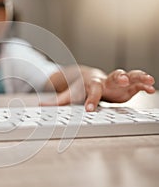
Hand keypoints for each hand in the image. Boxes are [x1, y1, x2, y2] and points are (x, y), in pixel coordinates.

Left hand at [41, 67, 155, 110]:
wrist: (88, 77)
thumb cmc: (79, 88)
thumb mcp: (69, 94)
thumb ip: (56, 101)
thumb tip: (39, 105)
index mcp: (90, 84)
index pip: (91, 91)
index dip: (90, 100)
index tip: (90, 109)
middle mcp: (105, 81)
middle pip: (111, 77)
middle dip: (117, 78)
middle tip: (120, 79)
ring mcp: (116, 82)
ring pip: (128, 76)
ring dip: (137, 77)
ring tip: (149, 81)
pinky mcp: (125, 85)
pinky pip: (136, 83)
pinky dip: (144, 84)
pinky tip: (152, 87)